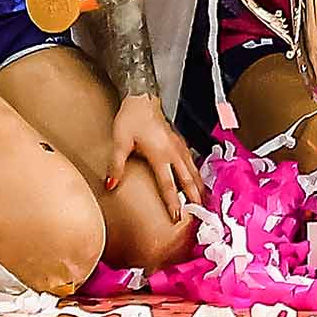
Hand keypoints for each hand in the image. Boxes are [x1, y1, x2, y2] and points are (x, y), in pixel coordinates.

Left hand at [108, 95, 207, 223]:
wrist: (142, 99)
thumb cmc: (131, 119)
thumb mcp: (120, 142)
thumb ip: (117, 165)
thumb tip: (111, 184)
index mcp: (160, 154)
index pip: (168, 185)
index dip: (173, 202)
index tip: (177, 217)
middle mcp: (173, 152)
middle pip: (187, 180)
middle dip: (194, 198)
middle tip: (200, 213)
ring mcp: (178, 146)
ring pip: (193, 170)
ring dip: (199, 186)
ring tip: (205, 201)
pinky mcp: (179, 141)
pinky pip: (192, 161)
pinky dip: (197, 173)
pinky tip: (198, 179)